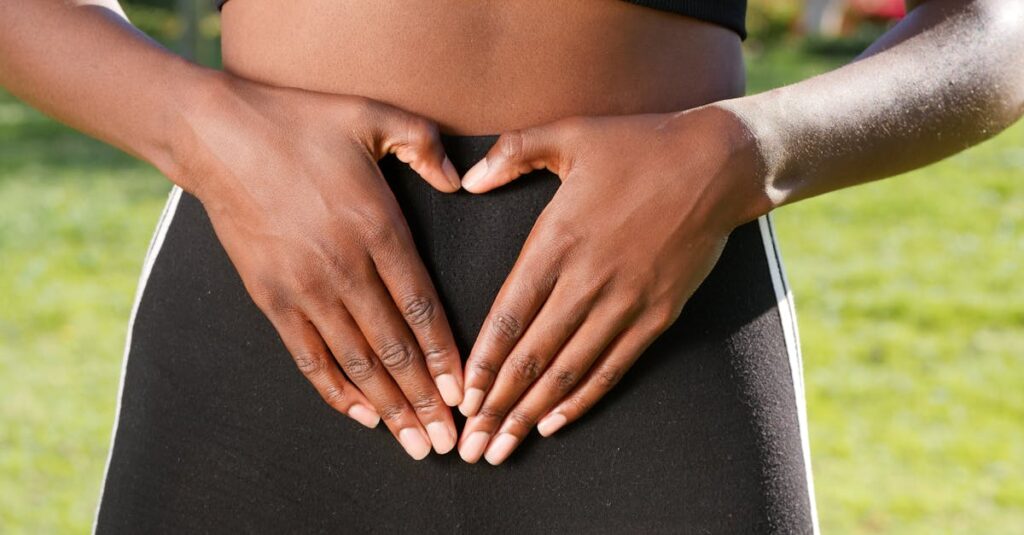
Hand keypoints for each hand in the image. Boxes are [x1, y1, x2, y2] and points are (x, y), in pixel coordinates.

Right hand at [170, 73, 464, 459]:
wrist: (217, 136)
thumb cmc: (300, 123)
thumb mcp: (373, 116)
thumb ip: (424, 146)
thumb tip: (460, 180)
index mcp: (378, 228)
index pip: (422, 307)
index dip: (446, 356)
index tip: (465, 393)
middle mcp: (344, 268)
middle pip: (394, 348)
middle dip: (425, 399)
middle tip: (450, 441)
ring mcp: (304, 288)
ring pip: (356, 362)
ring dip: (389, 407)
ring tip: (415, 443)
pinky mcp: (270, 298)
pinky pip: (309, 357)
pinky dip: (336, 391)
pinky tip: (362, 416)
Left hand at [454, 106, 767, 463]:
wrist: (717, 164)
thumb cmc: (638, 145)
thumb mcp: (569, 133)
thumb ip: (512, 154)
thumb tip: (467, 181)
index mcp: (558, 238)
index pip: (510, 313)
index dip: (483, 360)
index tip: (461, 398)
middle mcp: (588, 278)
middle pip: (533, 355)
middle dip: (498, 405)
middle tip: (471, 445)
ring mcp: (625, 301)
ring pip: (569, 369)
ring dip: (532, 412)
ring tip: (503, 447)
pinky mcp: (657, 314)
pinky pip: (613, 365)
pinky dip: (583, 397)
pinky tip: (555, 422)